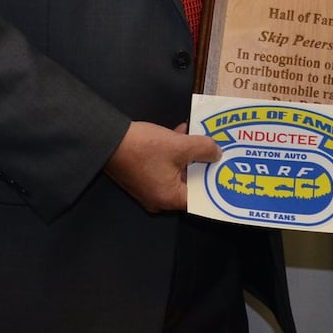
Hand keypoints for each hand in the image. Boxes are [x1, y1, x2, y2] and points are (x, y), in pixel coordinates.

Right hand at [102, 121, 218, 211]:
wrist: (107, 139)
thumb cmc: (142, 148)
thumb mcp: (179, 145)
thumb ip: (203, 149)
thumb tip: (216, 153)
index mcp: (169, 198)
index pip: (199, 198)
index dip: (214, 184)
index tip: (226, 171)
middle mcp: (159, 199)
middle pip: (189, 184)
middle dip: (202, 164)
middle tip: (217, 151)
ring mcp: (149, 189)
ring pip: (177, 173)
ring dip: (188, 155)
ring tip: (199, 137)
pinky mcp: (141, 177)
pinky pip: (165, 168)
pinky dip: (174, 153)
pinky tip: (180, 133)